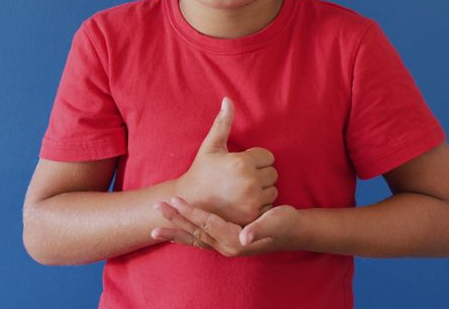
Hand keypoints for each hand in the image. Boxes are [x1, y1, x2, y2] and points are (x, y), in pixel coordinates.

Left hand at [152, 197, 300, 256]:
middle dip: (175, 221)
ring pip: (194, 239)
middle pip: (195, 233)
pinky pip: (200, 241)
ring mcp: (224, 247)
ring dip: (175, 231)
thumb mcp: (276, 221)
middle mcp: (227, 247)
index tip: (175, 200)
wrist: (293, 232)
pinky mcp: (225, 243)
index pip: (207, 224)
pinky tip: (174, 233)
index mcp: (235, 240)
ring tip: (155, 228)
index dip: (191, 212)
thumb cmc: (285, 223)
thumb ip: (259, 229)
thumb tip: (244, 237)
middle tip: (156, 209)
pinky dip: (185, 237)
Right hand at [175, 97, 278, 225]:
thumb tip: (228, 99)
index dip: (256, 159)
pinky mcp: (252, 216)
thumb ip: (223, 122)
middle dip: (261, 174)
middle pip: (273, 173)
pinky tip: (244, 203)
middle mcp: (250, 181)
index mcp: (243, 162)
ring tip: (243, 190)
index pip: (268, 157)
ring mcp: (252, 201)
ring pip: (273, 190)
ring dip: (262, 190)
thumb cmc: (202, 171)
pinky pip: (269, 206)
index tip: (240, 165)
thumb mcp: (211, 145)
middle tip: (242, 178)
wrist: (190, 202)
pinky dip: (260, 205)